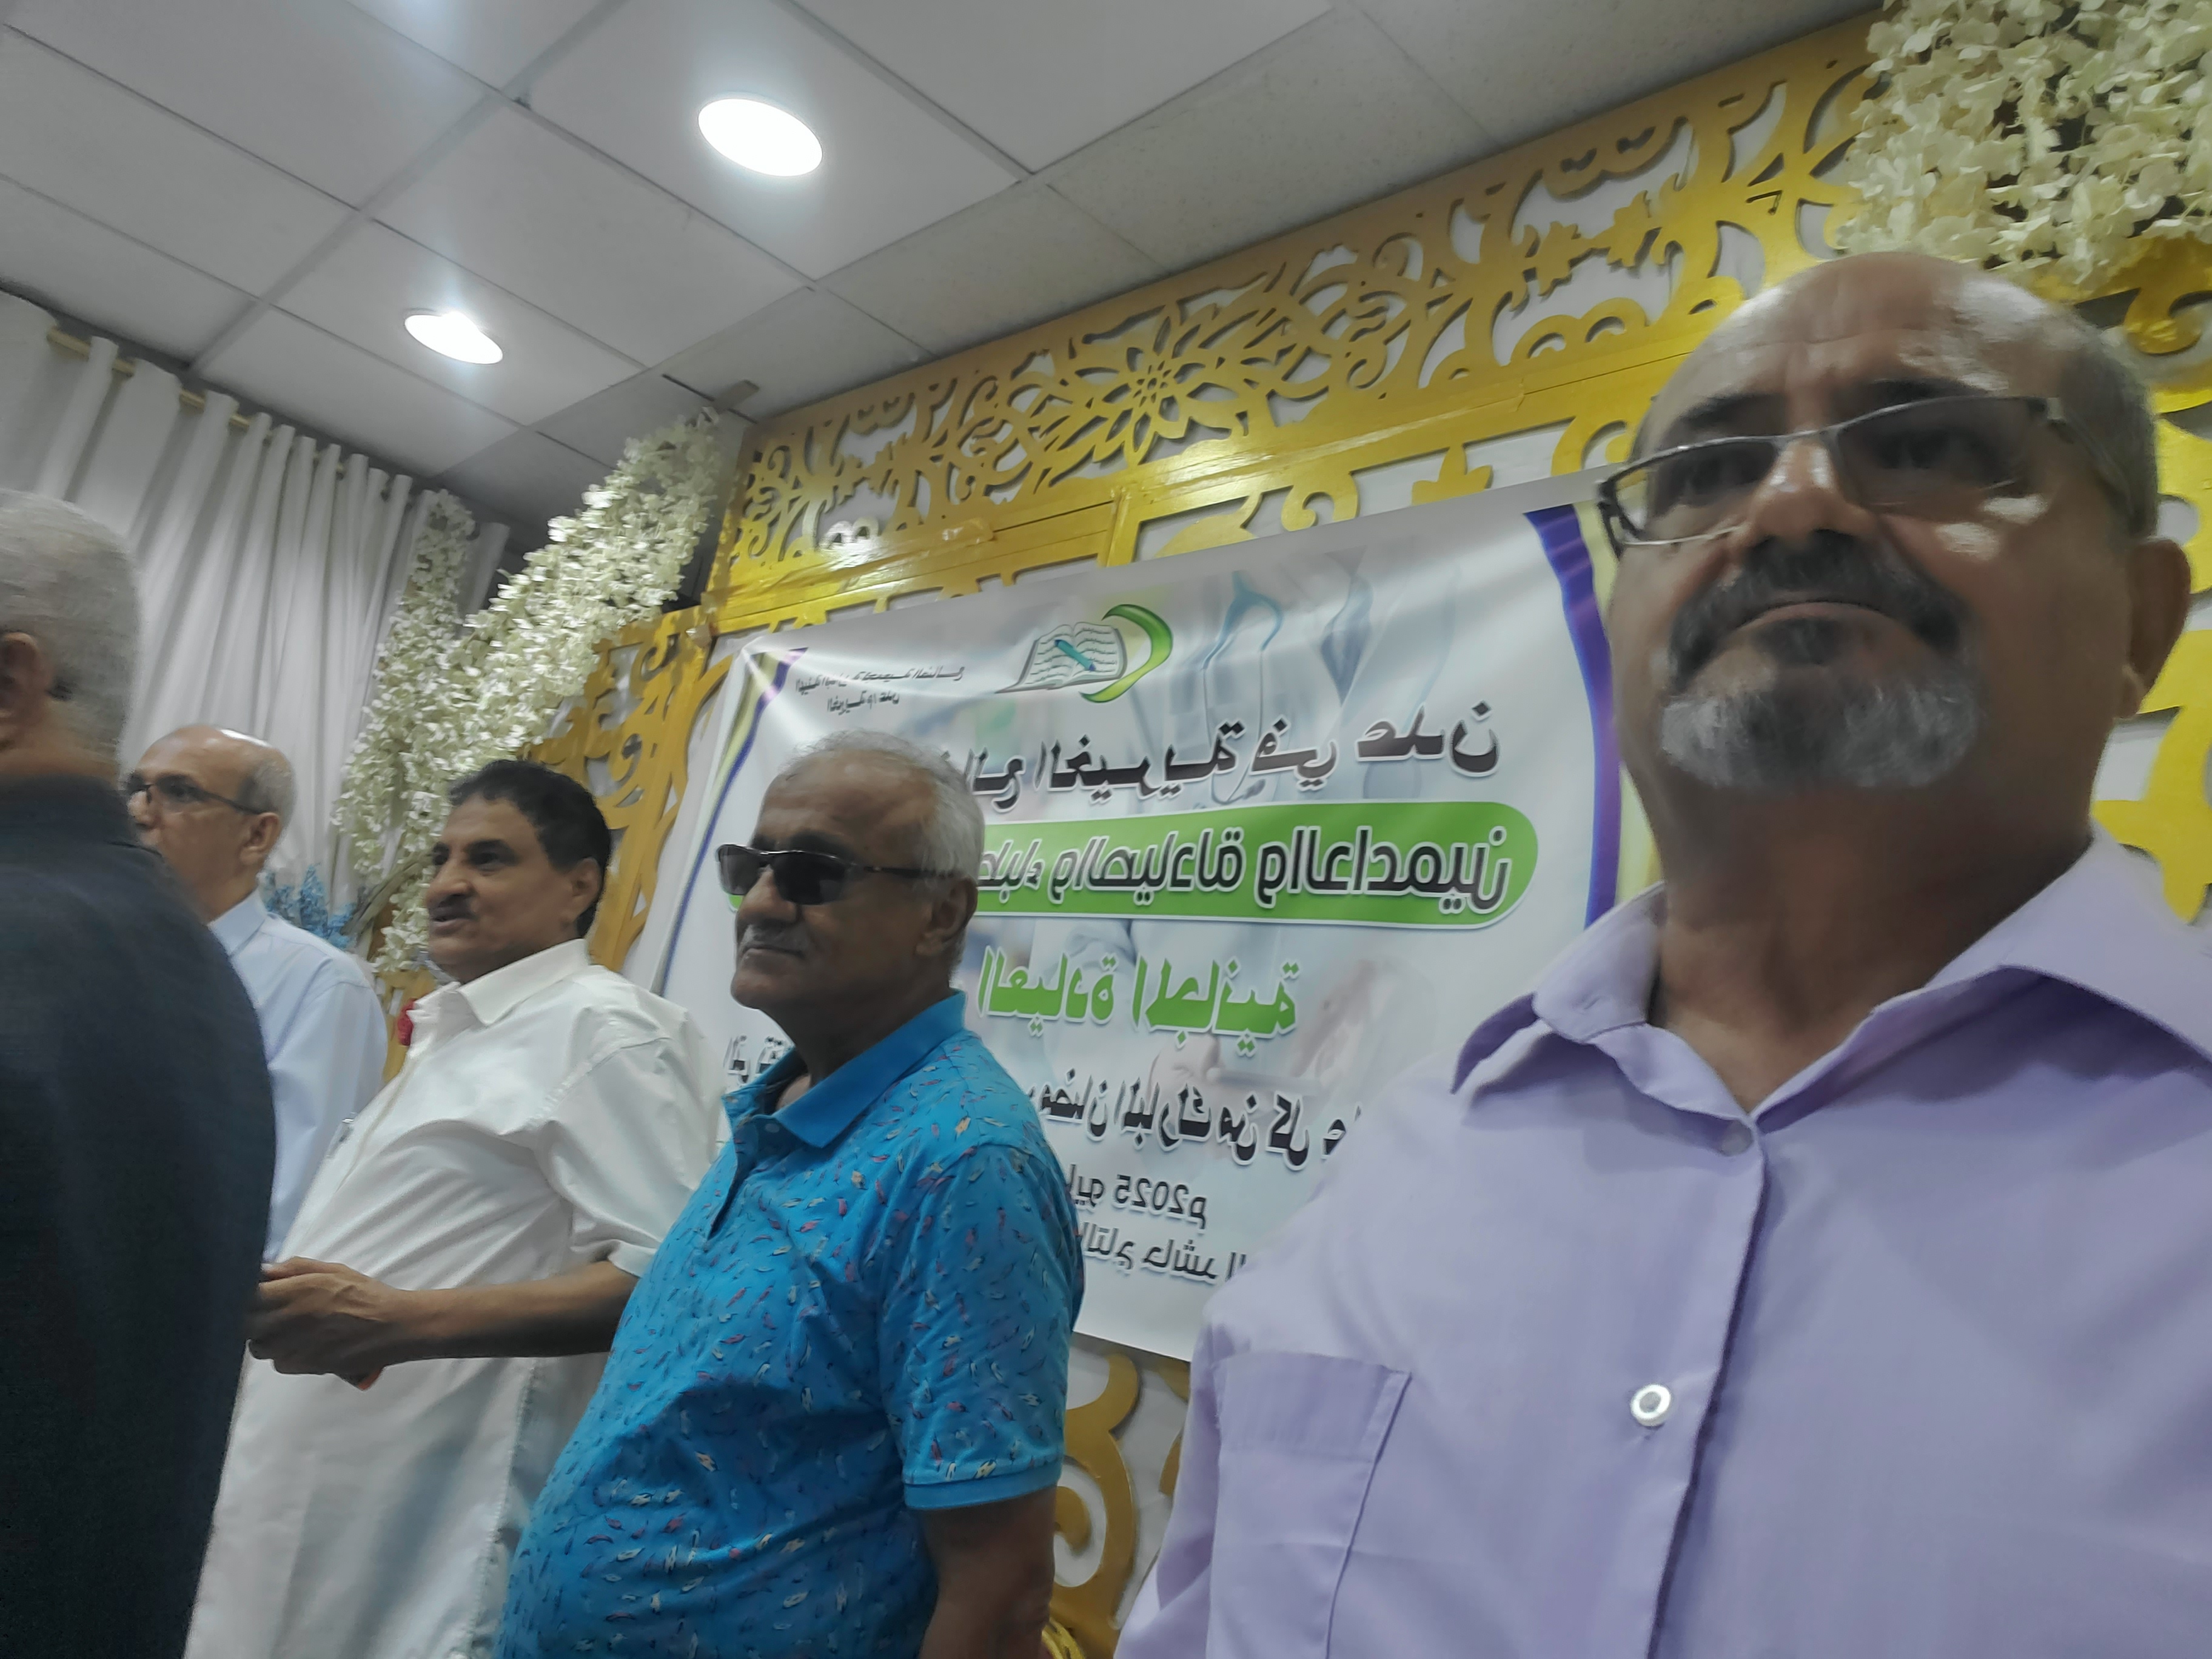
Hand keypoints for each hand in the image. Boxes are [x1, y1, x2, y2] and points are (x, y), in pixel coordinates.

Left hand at [249, 1259, 422, 1380]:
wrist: (392, 1327)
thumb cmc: (364, 1294)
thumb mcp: (333, 1271)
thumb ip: (295, 1269)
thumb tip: (263, 1271)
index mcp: (295, 1292)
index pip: (247, 1296)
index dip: (245, 1295)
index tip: (254, 1292)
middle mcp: (288, 1321)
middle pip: (245, 1325)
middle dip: (251, 1318)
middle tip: (268, 1311)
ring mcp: (293, 1347)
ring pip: (258, 1347)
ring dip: (265, 1337)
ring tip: (287, 1328)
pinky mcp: (302, 1367)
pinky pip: (278, 1362)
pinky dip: (283, 1354)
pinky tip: (302, 1344)